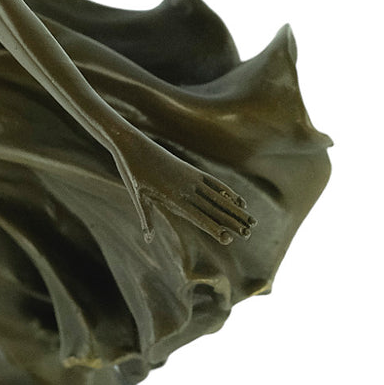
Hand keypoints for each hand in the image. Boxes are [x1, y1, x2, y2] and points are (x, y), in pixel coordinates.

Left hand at [112, 129, 255, 245]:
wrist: (133, 145)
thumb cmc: (132, 173)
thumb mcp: (137, 197)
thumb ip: (146, 219)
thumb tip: (148, 240)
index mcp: (173, 198)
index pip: (198, 217)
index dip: (214, 228)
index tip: (229, 238)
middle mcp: (186, 189)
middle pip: (213, 208)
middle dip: (231, 222)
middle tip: (248, 234)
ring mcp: (191, 178)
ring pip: (218, 196)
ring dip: (235, 209)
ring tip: (250, 220)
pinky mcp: (191, 170)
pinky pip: (213, 182)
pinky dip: (226, 191)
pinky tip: (239, 200)